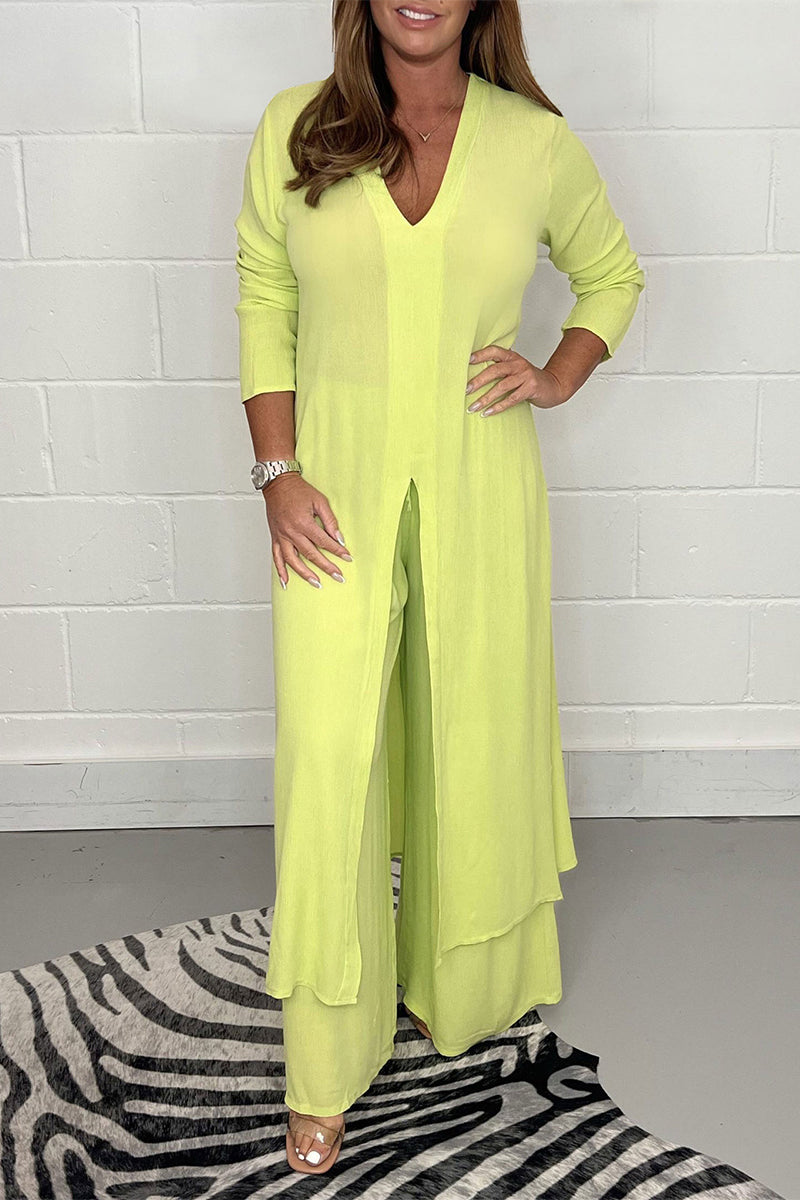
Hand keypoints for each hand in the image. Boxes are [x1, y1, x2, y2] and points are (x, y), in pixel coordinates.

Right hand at [263, 472, 352, 589]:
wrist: (277, 483)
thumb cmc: (297, 490)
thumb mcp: (319, 501)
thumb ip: (330, 520)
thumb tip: (339, 537)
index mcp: (303, 522)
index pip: (324, 542)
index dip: (337, 551)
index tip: (347, 558)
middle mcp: (291, 532)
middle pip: (311, 554)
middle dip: (326, 567)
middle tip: (338, 577)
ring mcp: (282, 536)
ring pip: (293, 561)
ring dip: (305, 574)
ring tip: (317, 583)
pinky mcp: (275, 537)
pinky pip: (276, 557)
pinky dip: (281, 571)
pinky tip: (286, 581)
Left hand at [465, 345, 566, 414]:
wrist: (553, 386)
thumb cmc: (528, 379)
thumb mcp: (515, 369)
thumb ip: (499, 369)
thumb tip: (472, 377)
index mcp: (512, 356)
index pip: (494, 351)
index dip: (480, 354)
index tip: (466, 361)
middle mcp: (518, 364)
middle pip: (495, 370)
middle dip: (478, 381)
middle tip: (465, 390)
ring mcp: (525, 376)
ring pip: (502, 386)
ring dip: (485, 398)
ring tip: (472, 407)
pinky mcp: (531, 388)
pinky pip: (511, 399)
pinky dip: (498, 407)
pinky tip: (487, 413)